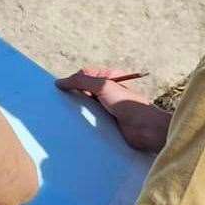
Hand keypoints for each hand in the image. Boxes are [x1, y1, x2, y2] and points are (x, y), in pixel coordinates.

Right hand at [56, 67, 172, 151]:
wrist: (146, 129)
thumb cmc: (127, 103)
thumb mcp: (103, 85)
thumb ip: (81, 81)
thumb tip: (59, 82)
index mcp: (108, 79)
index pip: (83, 76)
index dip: (73, 81)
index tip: (61, 89)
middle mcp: (107, 92)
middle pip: (83, 92)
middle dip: (73, 97)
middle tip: (60, 103)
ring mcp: (107, 109)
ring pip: (86, 107)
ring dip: (78, 111)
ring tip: (65, 116)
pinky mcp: (107, 124)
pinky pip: (91, 121)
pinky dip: (84, 123)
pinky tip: (75, 126)